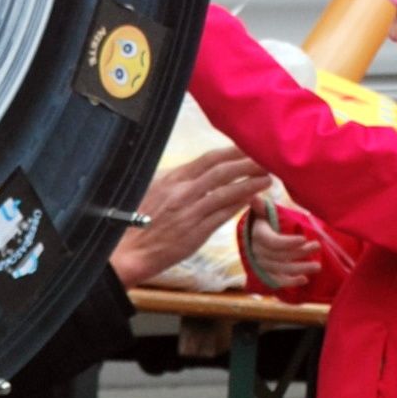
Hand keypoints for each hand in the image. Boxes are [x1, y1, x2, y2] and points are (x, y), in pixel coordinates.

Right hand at [109, 146, 271, 286]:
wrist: (127, 251)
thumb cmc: (136, 221)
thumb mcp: (153, 192)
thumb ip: (176, 182)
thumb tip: (197, 172)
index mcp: (172, 179)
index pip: (208, 159)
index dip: (232, 152)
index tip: (250, 146)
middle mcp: (183, 192)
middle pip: (222, 171)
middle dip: (248, 163)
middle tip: (268, 158)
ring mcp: (191, 212)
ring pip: (227, 192)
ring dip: (250, 183)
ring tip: (268, 177)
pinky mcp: (197, 232)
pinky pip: (224, 215)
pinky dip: (240, 205)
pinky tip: (253, 199)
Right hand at [249, 200, 321, 287]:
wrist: (254, 236)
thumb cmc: (264, 221)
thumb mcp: (262, 211)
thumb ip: (260, 207)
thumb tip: (254, 198)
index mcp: (258, 235)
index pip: (272, 242)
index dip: (287, 242)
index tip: (303, 239)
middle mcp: (257, 251)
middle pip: (279, 256)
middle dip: (299, 252)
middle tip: (317, 246)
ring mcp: (262, 263)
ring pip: (280, 269)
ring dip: (299, 268)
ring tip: (317, 266)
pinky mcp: (267, 273)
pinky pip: (277, 280)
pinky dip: (290, 282)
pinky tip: (304, 280)